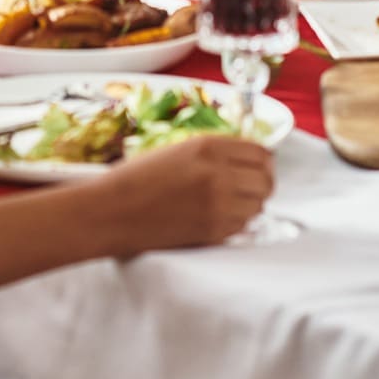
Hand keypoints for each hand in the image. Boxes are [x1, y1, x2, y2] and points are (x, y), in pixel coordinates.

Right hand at [98, 134, 273, 253]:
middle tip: (250, 185)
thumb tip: (248, 158)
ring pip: (259, 205)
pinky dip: (238, 222)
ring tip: (232, 202)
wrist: (112, 211)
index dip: (263, 159)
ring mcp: (218, 205)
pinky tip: (219, 216)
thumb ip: (215, 152)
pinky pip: (242, 226)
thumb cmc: (138, 178)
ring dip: (251, 203)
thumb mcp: (178, 149)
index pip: (261, 152)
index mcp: (208, 146)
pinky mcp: (212, 232)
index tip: (259, 164)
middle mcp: (218, 173)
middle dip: (262, 182)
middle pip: (266, 180)